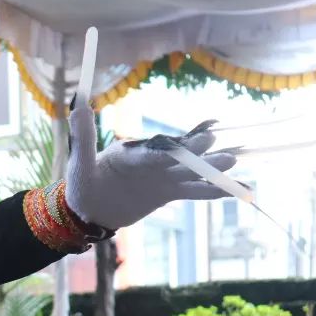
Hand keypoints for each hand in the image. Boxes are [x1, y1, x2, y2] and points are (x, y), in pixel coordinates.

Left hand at [65, 97, 238, 229]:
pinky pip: (193, 192)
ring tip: (232, 162)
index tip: (187, 144)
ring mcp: (161, 177)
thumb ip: (84, 138)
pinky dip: (212, 191)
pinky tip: (236, 190)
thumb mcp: (80, 163)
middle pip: (176, 158)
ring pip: (189, 173)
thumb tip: (79, 106)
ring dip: (209, 169)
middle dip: (195, 154)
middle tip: (215, 144)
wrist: (88, 210)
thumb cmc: (82, 185)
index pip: (153, 153)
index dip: (171, 150)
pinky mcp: (167, 193)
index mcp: (131, 153)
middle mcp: (150, 161)